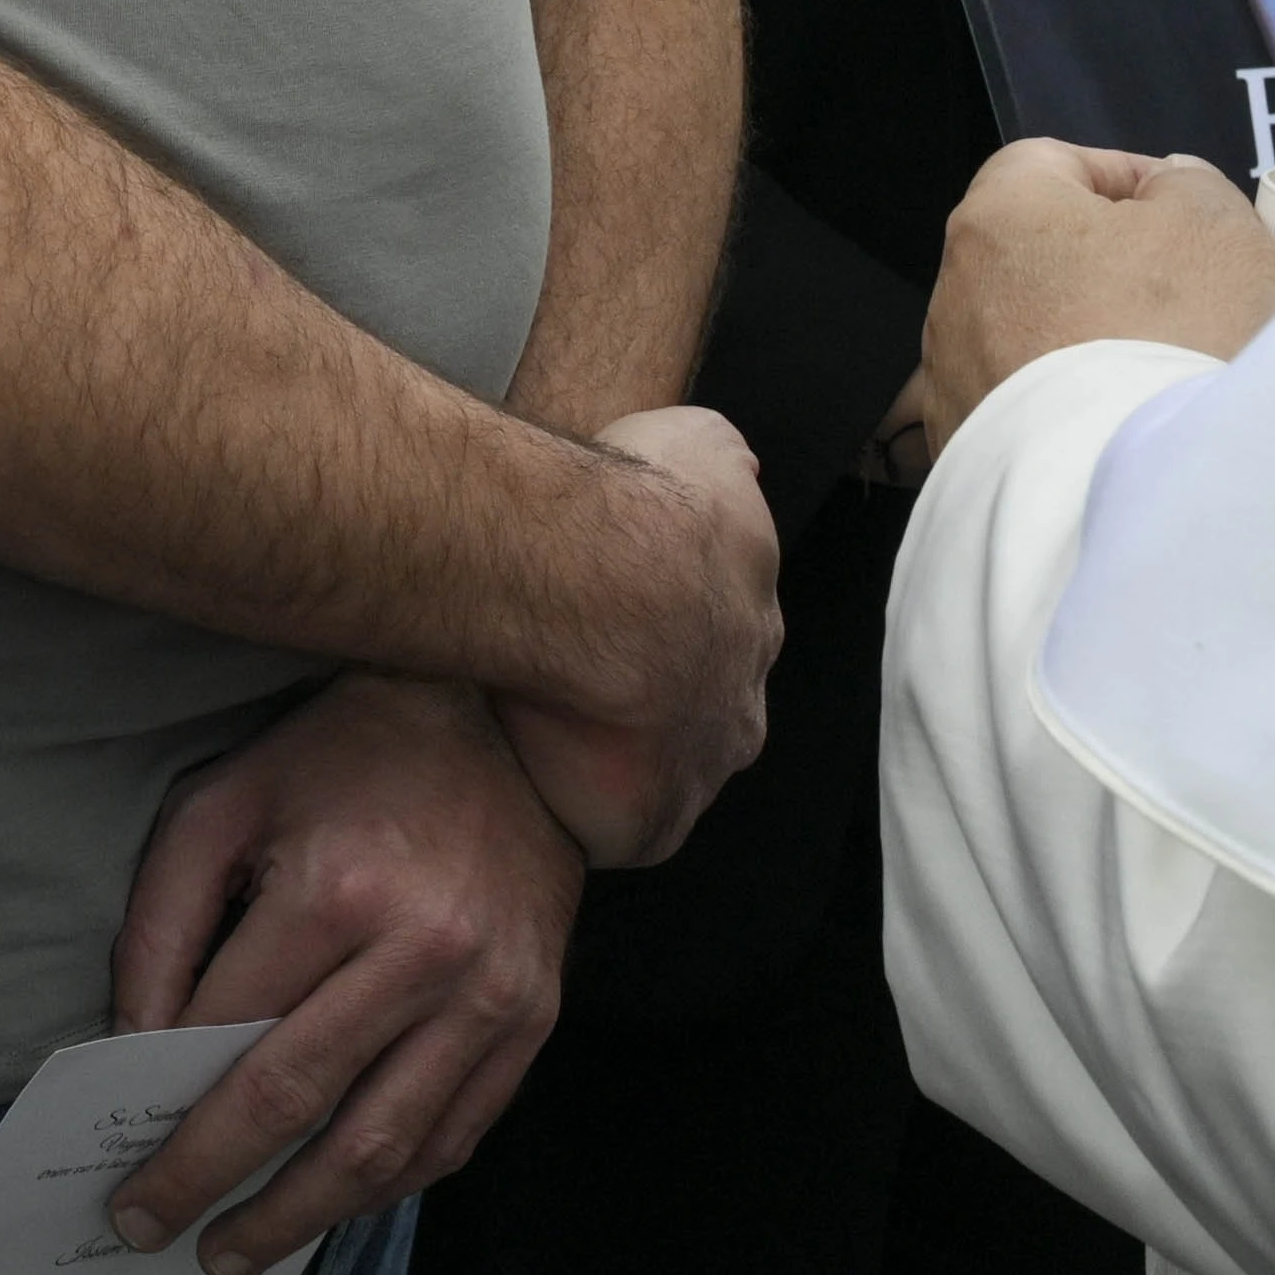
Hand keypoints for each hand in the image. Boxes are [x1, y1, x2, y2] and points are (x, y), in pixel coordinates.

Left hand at [98, 674, 582, 1274]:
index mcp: (337, 891)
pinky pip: (454, 1135)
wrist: (509, 721)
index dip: (168, 1122)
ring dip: (302, 1216)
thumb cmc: (343, 756)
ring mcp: (492, 995)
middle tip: (156, 1236)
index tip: (122, 1179)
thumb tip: (131, 1049)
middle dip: (217, 1186)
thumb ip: (162, 925)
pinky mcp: (533, 1019)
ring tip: (236, 1251)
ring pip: (384, 1148)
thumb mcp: (223, 803)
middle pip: (301, 1110)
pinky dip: (387, 1187)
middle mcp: (425, 952)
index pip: (229, 1039)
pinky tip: (331, 1206)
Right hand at [490, 406, 779, 866]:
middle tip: (568, 686)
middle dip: (645, 713)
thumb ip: (719, 458)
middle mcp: (741, 712)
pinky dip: (571, 808)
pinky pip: (609, 830)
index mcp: (750, 630)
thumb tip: (737, 469)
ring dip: (608, 765)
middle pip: (693, 724)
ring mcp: (699, 777)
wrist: (604, 583)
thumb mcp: (700, 444)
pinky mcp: (649, 829)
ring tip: (534, 733)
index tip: (603, 625)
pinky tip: (524, 774)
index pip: (711, 649)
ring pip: (656, 780)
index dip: (657, 640)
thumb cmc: (642, 506)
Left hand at [890, 144, 1274, 474]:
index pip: (1052, 163)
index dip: (1126, 179)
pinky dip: (1077, 412)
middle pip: (1040, 256)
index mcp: (997, 217)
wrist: (1143, 498)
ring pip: (1035, 340)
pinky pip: (1031, 414)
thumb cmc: (1173, 337)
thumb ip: (1184, 187)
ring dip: (1092, 345)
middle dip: (1113, 268)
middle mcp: (954, 297)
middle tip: (1191, 297)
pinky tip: (1131, 430)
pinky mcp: (969, 463)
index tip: (1183, 214)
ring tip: (1165, 374)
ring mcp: (953, 387)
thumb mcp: (1213, 222)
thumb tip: (1163, 196)